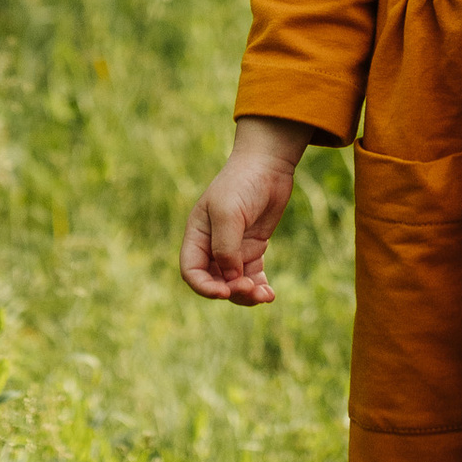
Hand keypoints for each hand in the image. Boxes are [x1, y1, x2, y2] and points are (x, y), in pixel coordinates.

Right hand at [180, 118, 314, 303]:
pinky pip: (252, 277)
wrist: (268, 165)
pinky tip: (270, 294)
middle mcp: (212, 246)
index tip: (224, 291)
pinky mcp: (253, 249)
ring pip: (234, 284)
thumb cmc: (242, 184)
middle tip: (250, 288)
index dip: (204, 287)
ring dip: (247, 295)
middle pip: (214, 282)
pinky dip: (260, 288)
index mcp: (197, 236)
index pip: (191, 272)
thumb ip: (225, 247)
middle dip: (230, 292)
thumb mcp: (228, 213)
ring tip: (264, 295)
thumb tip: (231, 279)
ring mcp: (233, 249)